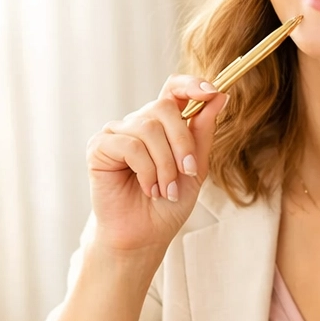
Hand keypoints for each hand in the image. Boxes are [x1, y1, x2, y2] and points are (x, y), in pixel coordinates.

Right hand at [85, 75, 227, 255]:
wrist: (145, 235)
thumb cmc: (168, 204)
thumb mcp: (196, 167)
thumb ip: (203, 132)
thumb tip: (220, 96)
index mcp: (162, 125)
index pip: (173, 89)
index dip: (191, 85)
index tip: (212, 93)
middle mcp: (138, 123)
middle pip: (164, 109)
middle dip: (183, 143)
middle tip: (188, 173)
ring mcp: (117, 133)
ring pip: (149, 129)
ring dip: (165, 165)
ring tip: (165, 190)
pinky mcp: (99, 147)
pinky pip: (130, 145)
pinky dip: (146, 171)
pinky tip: (147, 188)